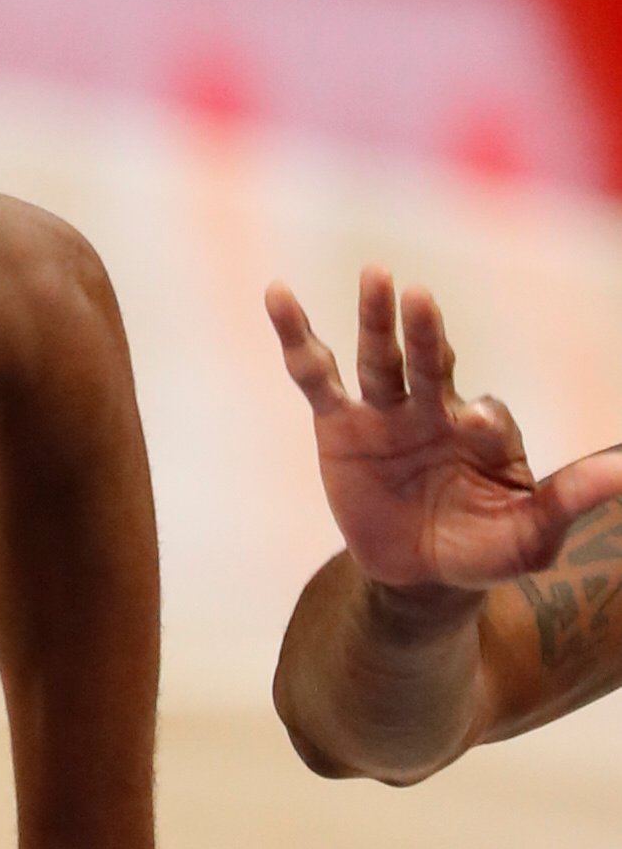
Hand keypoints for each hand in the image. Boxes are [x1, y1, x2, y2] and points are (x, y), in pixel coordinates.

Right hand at [267, 268, 621, 590]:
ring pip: (379, 359)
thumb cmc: (486, 547)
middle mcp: (434, 410)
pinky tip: (278, 294)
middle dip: (426, 334)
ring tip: (376, 276)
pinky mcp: (338, 425)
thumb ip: (570, 497)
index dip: (482, 423)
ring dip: (376, 320)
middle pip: (431, 363)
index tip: (477, 428)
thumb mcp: (533, 533)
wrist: (420, 572)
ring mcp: (385, 413)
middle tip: (421, 297)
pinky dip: (295, 335)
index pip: (486, 414)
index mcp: (484, 432)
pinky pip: (313, 375)